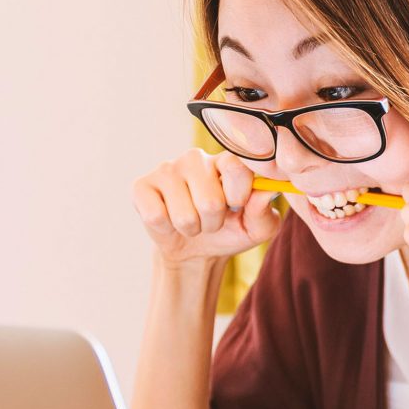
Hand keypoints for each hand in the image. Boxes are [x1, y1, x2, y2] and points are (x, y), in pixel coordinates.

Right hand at [132, 148, 281, 266]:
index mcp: (227, 161)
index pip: (236, 166)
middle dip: (214, 222)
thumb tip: (267, 191)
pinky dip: (167, 229)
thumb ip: (264, 211)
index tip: (237, 205)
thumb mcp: (257, 228)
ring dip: (192, 228)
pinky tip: (169, 219)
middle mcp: (196, 158)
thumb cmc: (230, 231)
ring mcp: (167, 169)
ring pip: (184, 215)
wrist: (196, 250)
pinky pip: (156, 216)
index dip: (239, 194)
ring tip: (192, 222)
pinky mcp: (142, 185)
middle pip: (210, 201)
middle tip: (211, 220)